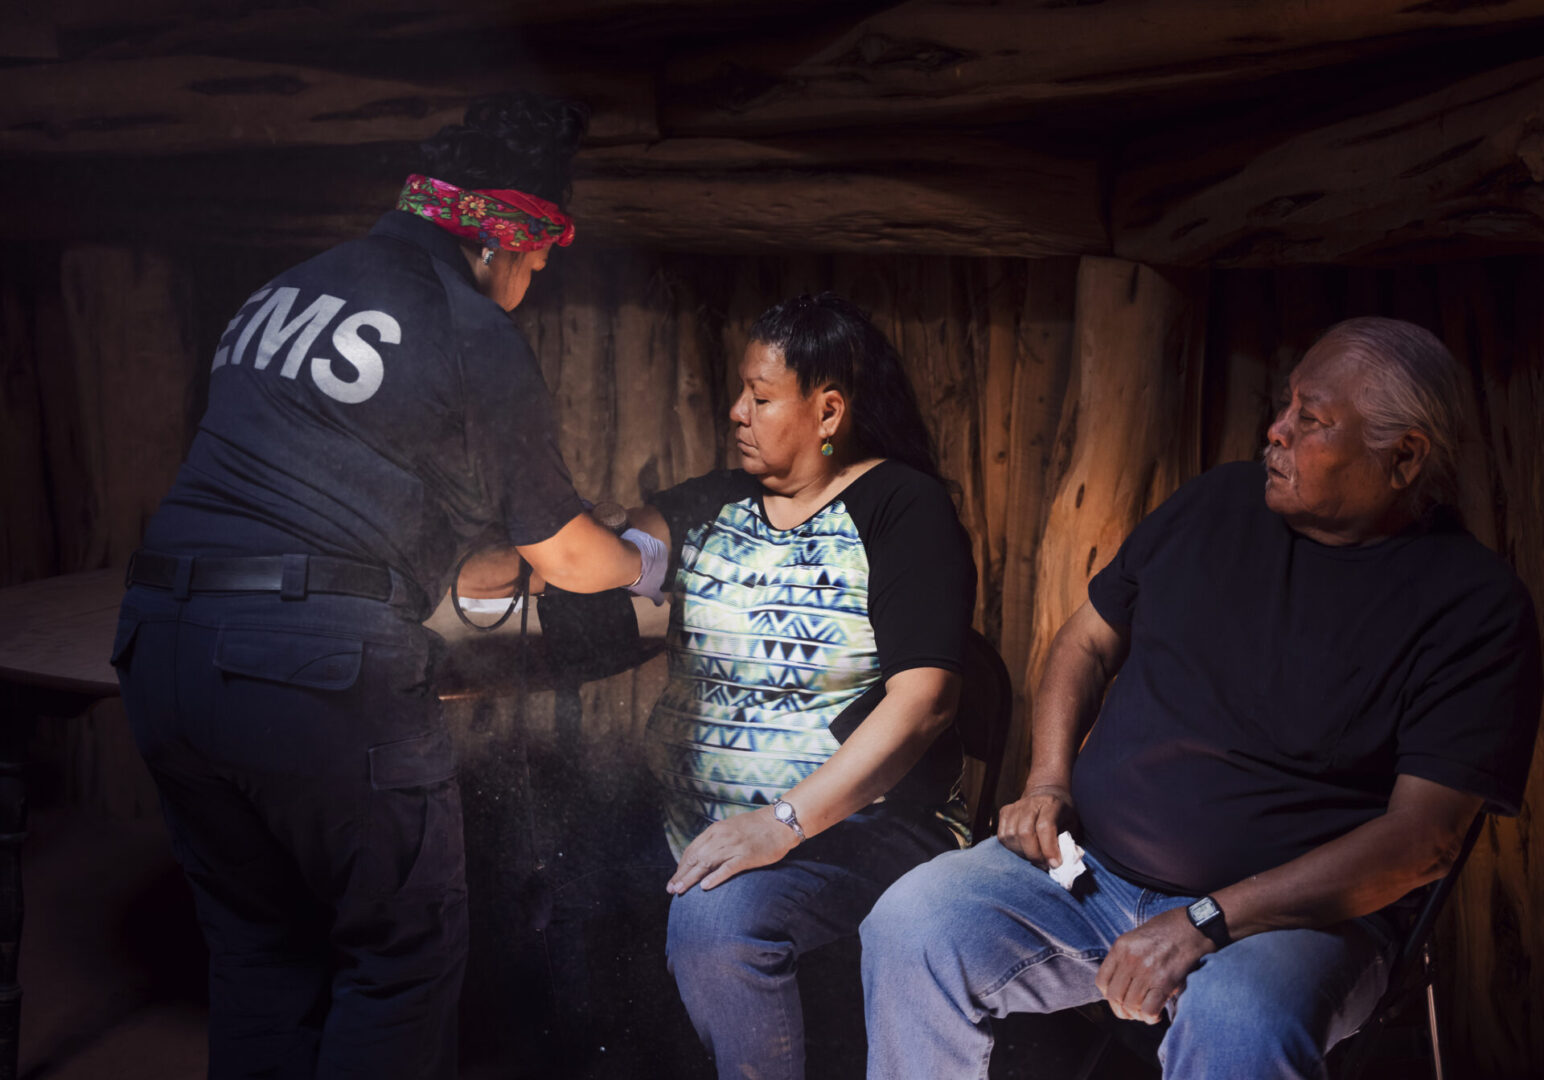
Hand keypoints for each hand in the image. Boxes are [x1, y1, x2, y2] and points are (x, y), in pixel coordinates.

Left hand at [666, 808, 799, 893]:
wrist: (780, 822)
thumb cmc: (757, 827)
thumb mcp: (731, 828)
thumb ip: (717, 840)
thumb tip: (704, 856)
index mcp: (716, 830)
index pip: (692, 849)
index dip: (681, 865)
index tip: (674, 878)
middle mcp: (721, 837)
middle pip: (695, 857)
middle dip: (681, 874)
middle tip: (671, 889)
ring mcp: (734, 846)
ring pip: (706, 863)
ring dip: (691, 878)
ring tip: (680, 890)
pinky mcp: (747, 855)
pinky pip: (727, 868)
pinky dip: (715, 877)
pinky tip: (705, 887)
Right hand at [997, 782, 1077, 866]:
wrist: (1046, 792)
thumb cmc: (1062, 812)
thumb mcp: (1072, 823)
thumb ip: (1066, 842)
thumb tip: (1058, 864)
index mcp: (1051, 804)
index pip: (1045, 826)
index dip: (1048, 848)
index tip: (1055, 864)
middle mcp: (1031, 803)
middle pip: (1025, 832)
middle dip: (1034, 855)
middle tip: (1044, 864)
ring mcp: (1015, 807)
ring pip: (1011, 836)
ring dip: (1023, 853)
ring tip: (1035, 857)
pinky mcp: (1005, 811)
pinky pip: (1002, 836)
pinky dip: (1012, 847)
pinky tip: (1023, 849)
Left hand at [1095, 906, 1215, 1023]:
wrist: (1196, 925)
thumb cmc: (1170, 929)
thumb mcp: (1138, 935)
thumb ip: (1127, 956)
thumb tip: (1123, 982)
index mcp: (1121, 947)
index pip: (1101, 981)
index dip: (1109, 995)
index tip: (1120, 998)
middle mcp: (1130, 959)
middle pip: (1114, 997)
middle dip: (1122, 1010)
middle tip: (1133, 1012)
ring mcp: (1146, 971)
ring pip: (1130, 1006)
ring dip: (1137, 1015)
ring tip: (1146, 1012)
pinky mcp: (1165, 982)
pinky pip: (1148, 1010)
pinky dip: (1150, 1017)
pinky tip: (1156, 1014)